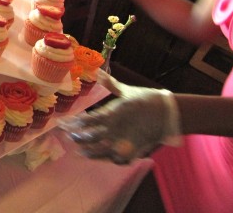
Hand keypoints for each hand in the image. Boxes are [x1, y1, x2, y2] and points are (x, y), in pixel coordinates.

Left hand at [59, 71, 180, 163]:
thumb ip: (110, 84)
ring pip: (99, 152)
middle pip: (88, 138)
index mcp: (111, 114)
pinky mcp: (134, 151)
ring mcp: (123, 142)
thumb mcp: (126, 91)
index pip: (86, 121)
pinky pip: (117, 160)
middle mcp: (114, 130)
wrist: (169, 113)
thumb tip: (98, 72)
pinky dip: (109, 159)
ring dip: (88, 152)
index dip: (73, 123)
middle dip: (76, 138)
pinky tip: (104, 158)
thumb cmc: (147, 99)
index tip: (63, 124)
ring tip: (79, 151)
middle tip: (68, 136)